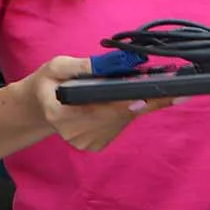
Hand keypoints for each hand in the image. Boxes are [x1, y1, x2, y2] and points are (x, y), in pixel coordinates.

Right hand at [23, 55, 178, 151]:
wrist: (41, 105)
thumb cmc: (50, 81)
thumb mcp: (57, 66)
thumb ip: (82, 66)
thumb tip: (111, 65)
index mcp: (60, 114)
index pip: (99, 109)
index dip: (125, 103)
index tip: (148, 95)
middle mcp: (75, 133)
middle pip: (118, 116)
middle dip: (142, 97)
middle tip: (168, 81)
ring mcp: (86, 142)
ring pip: (123, 120)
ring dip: (138, 103)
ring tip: (147, 86)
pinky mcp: (96, 145)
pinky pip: (121, 125)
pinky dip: (128, 110)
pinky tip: (127, 100)